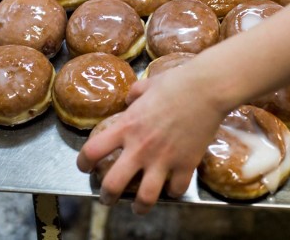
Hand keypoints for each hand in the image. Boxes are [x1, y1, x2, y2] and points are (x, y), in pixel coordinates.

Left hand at [76, 67, 226, 214]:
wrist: (207, 88)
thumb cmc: (176, 82)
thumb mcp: (147, 84)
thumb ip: (134, 94)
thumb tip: (130, 99)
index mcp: (127, 127)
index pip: (92, 151)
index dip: (83, 163)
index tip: (85, 166)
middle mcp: (141, 148)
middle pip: (112, 184)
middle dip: (107, 196)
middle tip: (108, 197)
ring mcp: (164, 159)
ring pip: (145, 198)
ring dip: (139, 206)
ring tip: (138, 207)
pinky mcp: (186, 165)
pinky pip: (176, 189)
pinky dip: (173, 191)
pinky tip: (171, 187)